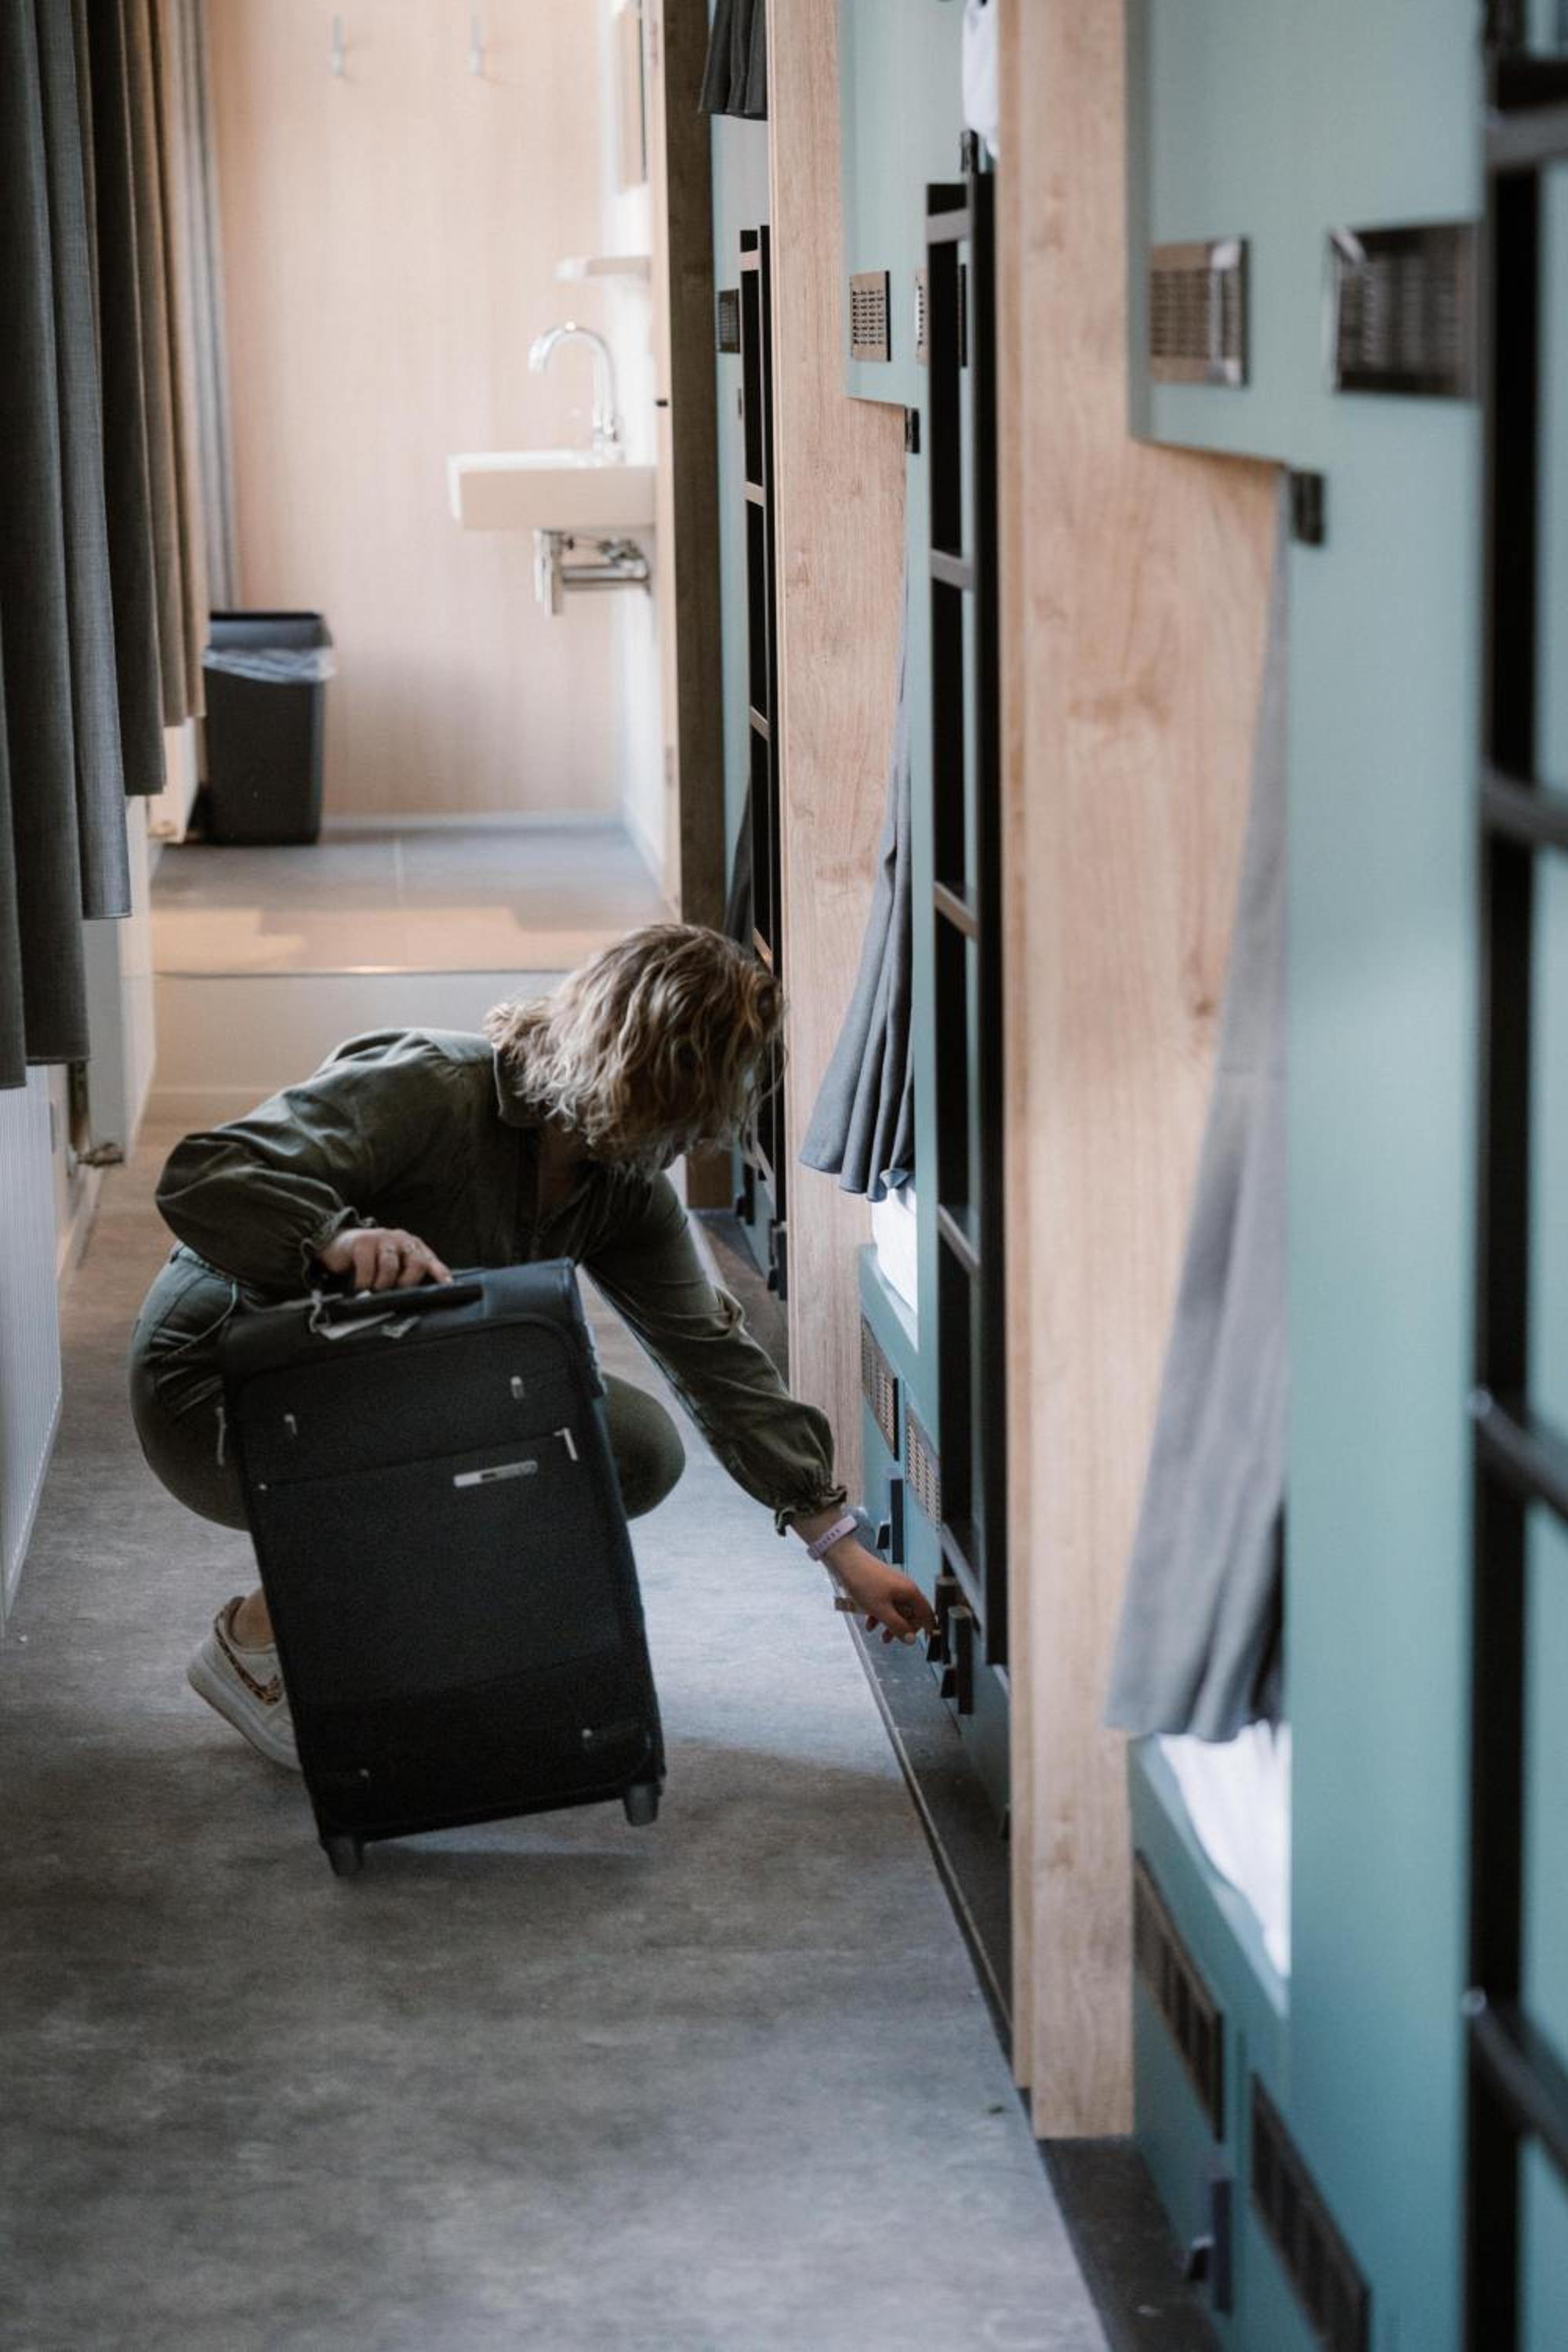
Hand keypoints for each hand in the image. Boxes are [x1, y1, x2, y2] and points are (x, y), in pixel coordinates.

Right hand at [316, 1226, 451, 1291]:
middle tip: (395, 1292)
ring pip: (391, 1266)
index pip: (431, 1261)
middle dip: (408, 1283)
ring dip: (382, 1284)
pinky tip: (360, 1284)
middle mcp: (402, 1240)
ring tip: (374, 1288)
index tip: (448, 1287)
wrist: (339, 1244)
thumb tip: (421, 1299)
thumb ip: (408, 1276)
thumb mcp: (394, 1266)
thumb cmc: (372, 1260)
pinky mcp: (362, 1242)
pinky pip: (368, 1267)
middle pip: (417, 1263)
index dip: (441, 1274)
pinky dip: (364, 1281)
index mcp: (414, 1247)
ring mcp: (383, 1239)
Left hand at [830, 1542, 938, 1645]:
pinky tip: (869, 1623)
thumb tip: (911, 1640)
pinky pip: (887, 1604)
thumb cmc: (864, 1582)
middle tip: (894, 1639)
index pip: (927, 1613)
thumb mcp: (881, 1610)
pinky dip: (881, 1614)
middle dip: (903, 1628)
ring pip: (898, 1610)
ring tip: (881, 1636)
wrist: (846, 1561)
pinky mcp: (882, 1584)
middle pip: (912, 1613)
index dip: (927, 1628)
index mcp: (910, 1592)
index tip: (925, 1641)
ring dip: (890, 1624)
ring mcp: (894, 1585)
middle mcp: (905, 1587)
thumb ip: (897, 1626)